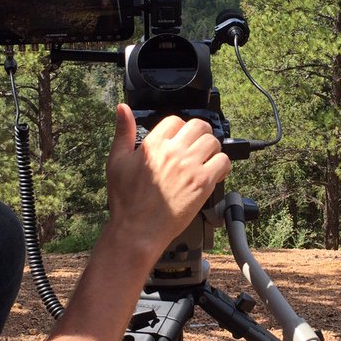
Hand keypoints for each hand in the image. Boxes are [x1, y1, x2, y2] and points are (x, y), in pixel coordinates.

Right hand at [104, 104, 230, 259]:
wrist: (137, 230)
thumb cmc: (126, 201)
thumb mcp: (117, 162)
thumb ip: (123, 132)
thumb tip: (122, 109)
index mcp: (153, 144)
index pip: (175, 120)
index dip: (179, 128)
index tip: (180, 138)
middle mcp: (173, 152)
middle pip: (199, 126)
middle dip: (200, 133)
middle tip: (198, 145)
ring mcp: (190, 167)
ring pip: (213, 142)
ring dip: (212, 148)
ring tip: (206, 159)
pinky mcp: (202, 183)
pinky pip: (223, 162)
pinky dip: (222, 165)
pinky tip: (214, 173)